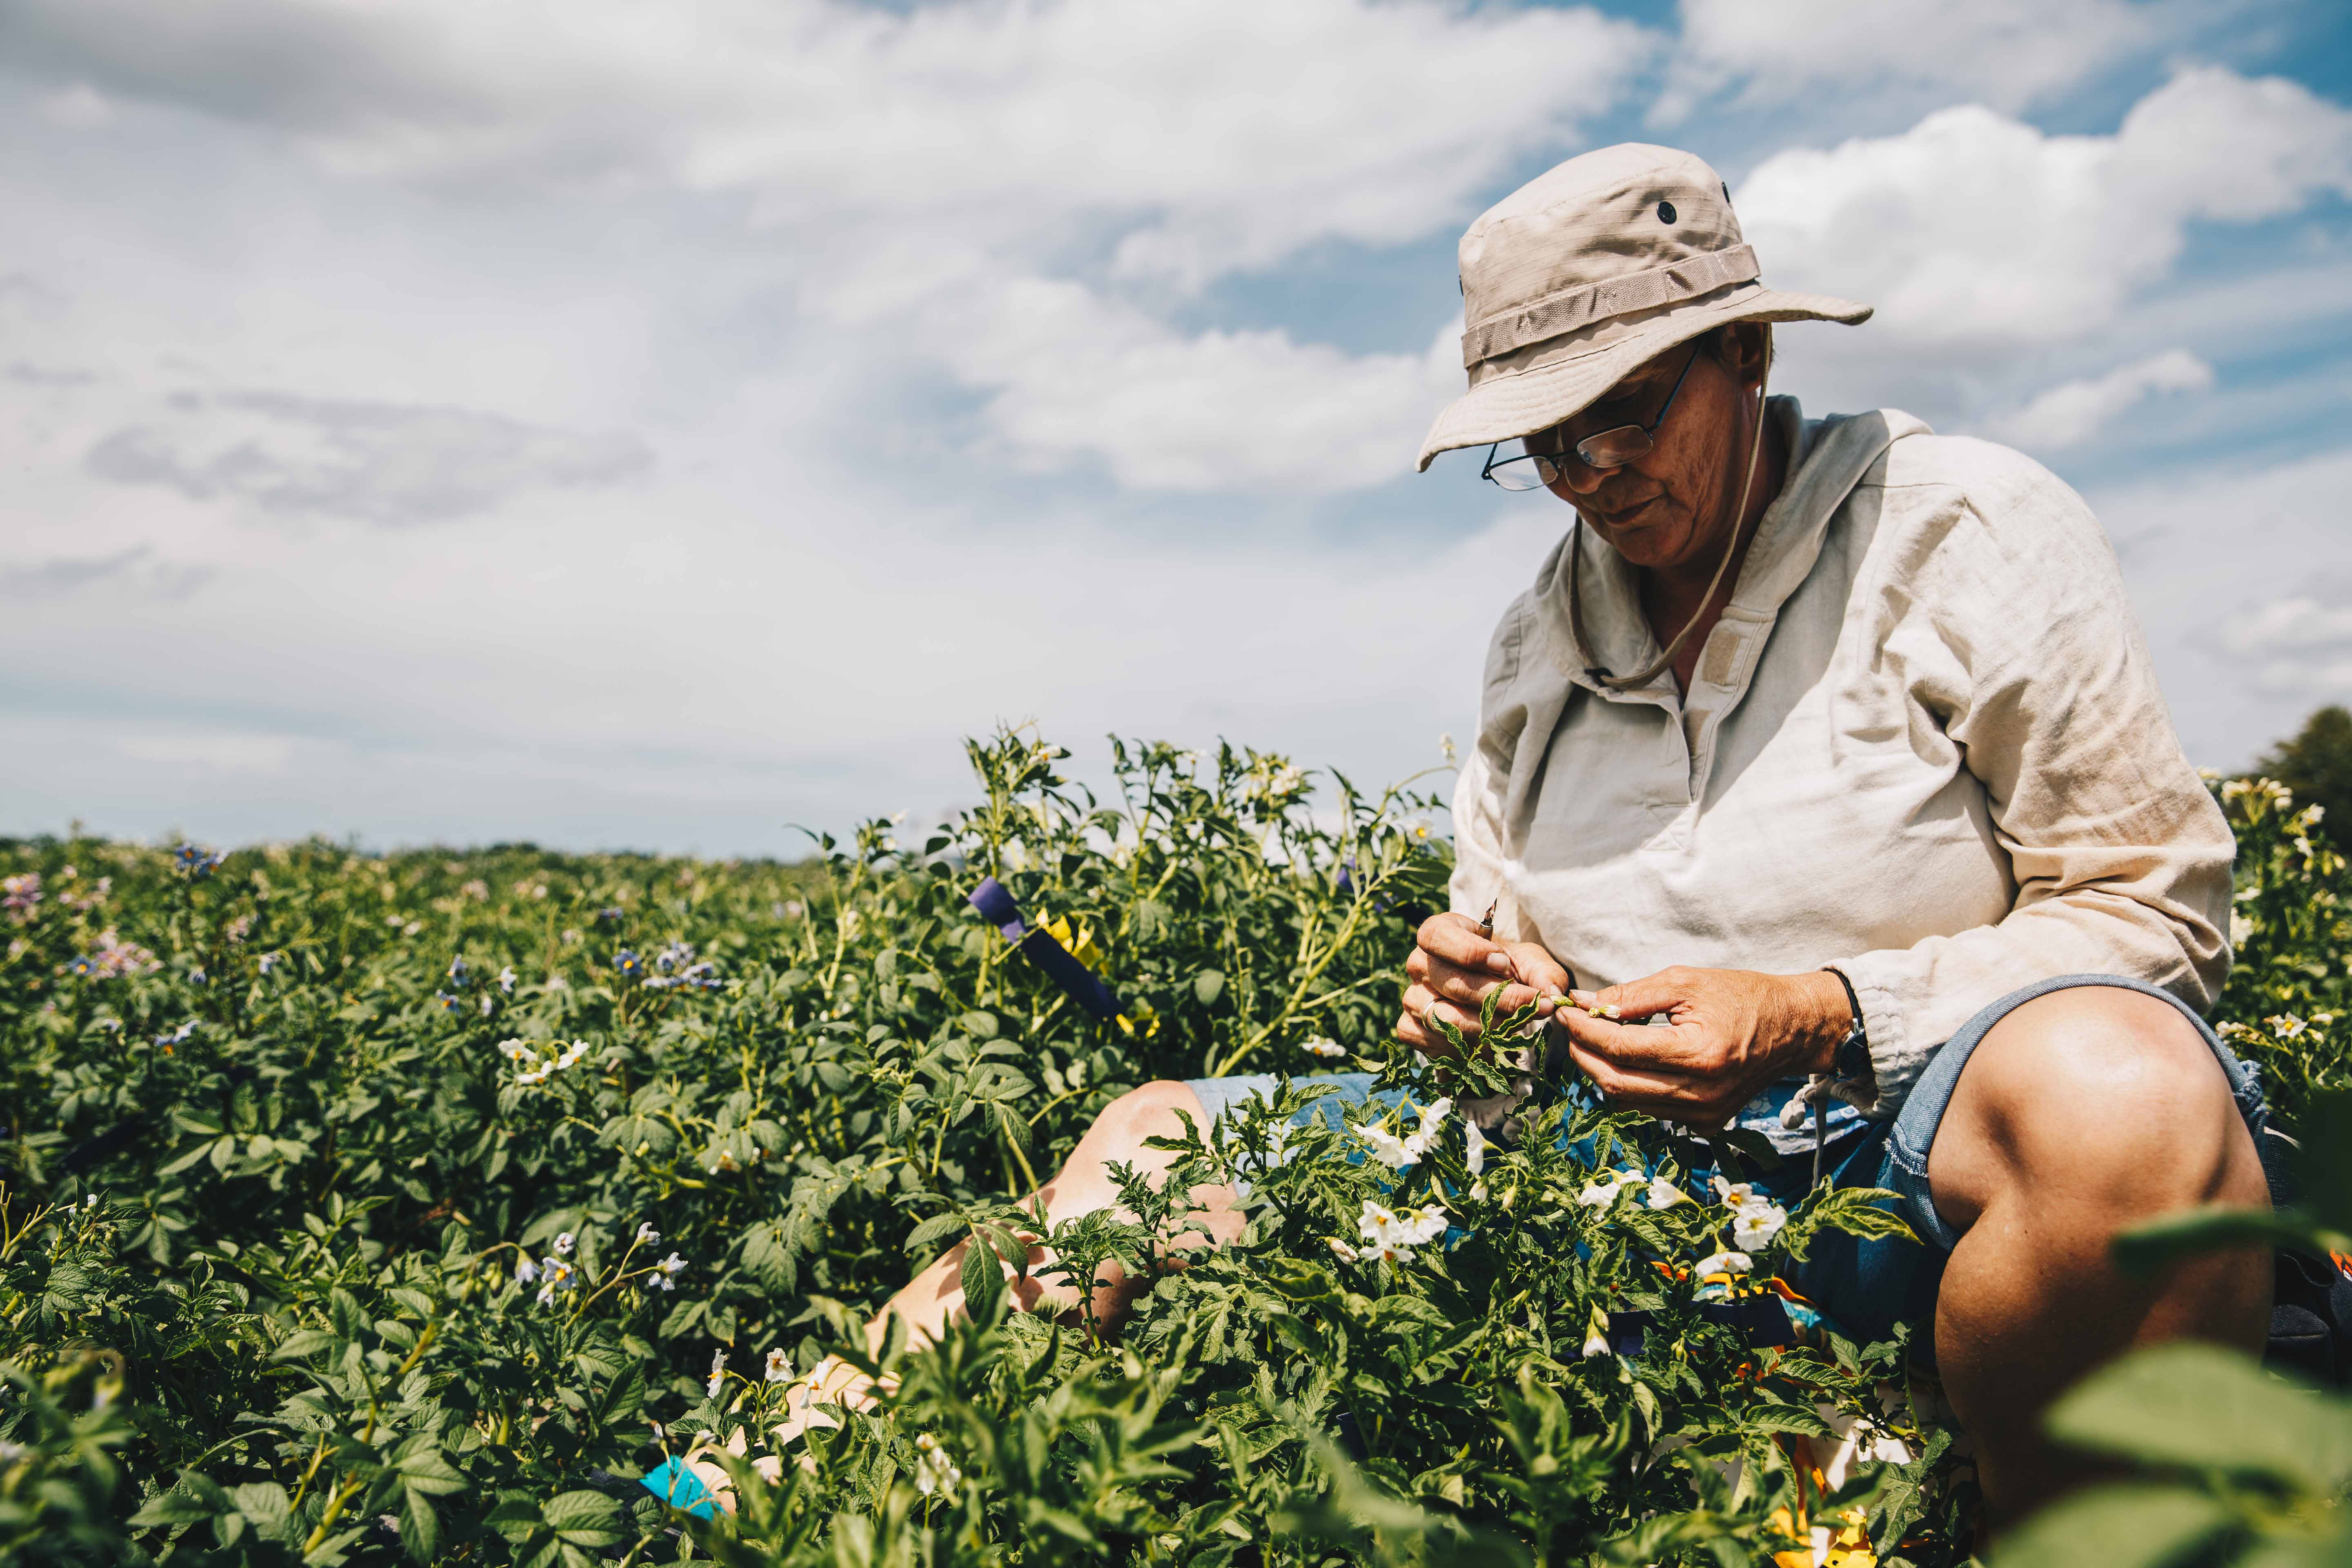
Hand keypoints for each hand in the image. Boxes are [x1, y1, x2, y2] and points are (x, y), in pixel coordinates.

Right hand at [1396, 912, 1570, 1056]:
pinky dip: (1468, 1045)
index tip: (1503, 963)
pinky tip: (1492, 1041)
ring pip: (1443, 1015)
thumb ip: (1544, 974)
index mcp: (1440, 934)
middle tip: (1533, 1004)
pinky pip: (1434, 1040)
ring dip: (1488, 1025)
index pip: (1436, 935)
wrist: (1491, 1005)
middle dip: (1494, 995)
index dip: (1468, 950)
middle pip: (1447, 980)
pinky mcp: (1410, 1028)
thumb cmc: (1507, 973)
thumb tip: (1552, 994)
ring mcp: (1411, 997)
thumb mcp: (1531, 965)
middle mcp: (1419, 964)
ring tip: (1519, 1025)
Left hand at [1557, 966, 1849, 1127]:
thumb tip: (1586, 1004)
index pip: (1620, 1048)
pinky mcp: (1707, 1124)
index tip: (1564, 1011)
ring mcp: (1704, 1114)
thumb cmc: (1742, 996)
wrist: (1794, 1029)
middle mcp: (1701, 1093)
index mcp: (1698, 1054)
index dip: (1584, 1030)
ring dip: (1603, 1071)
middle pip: (1615, 1083)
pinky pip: (1651, 1109)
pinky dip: (1631, 1086)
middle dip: (1584, 1054)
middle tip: (1570, 1028)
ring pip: (1628, 1101)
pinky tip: (1629, 1060)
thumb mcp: (1686, 982)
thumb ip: (1632, 996)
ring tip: (1595, 1040)